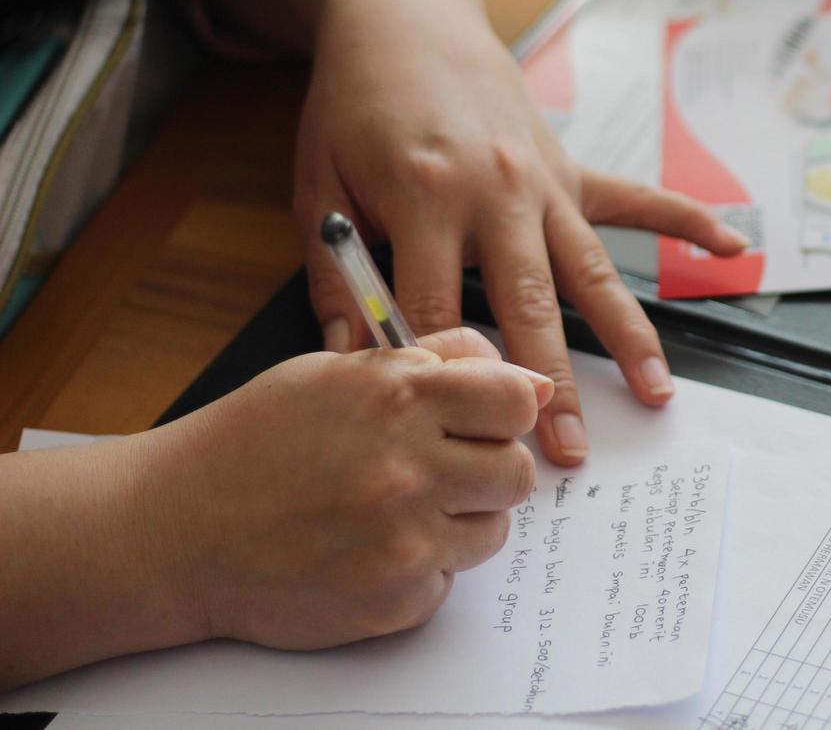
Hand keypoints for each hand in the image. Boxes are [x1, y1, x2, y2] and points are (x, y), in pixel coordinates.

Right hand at [145, 328, 548, 647]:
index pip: (517, 400)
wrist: (174, 531)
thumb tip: (526, 379)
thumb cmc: (253, 442)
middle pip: (517, 471)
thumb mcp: (336, 372)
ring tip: (397, 509)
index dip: (509, 408)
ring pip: (492, 529)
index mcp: (396, 398)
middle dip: (488, 467)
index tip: (488, 417)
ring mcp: (404, 541)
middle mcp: (407, 468)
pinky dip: (421, 567)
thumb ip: (436, 362)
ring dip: (459, 519)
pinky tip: (368, 549)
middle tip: (441, 467)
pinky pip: (448, 580)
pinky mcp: (395, 600)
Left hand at [293, 0, 745, 466]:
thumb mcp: (319, 185)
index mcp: (426, 196)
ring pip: (591, 272)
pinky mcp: (571, 167)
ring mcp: (544, 181)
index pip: (438, 309)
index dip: (441, 377)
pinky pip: (637, 199)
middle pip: (529, 306)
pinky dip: (686, 221)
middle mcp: (498, 192)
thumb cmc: (354, 104)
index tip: (457, 435)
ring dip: (626, 336)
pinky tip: (732, 247)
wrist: (403, 18)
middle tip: (567, 452)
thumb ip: (336, 273)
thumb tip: (352, 359)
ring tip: (654, 393)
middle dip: (547, 386)